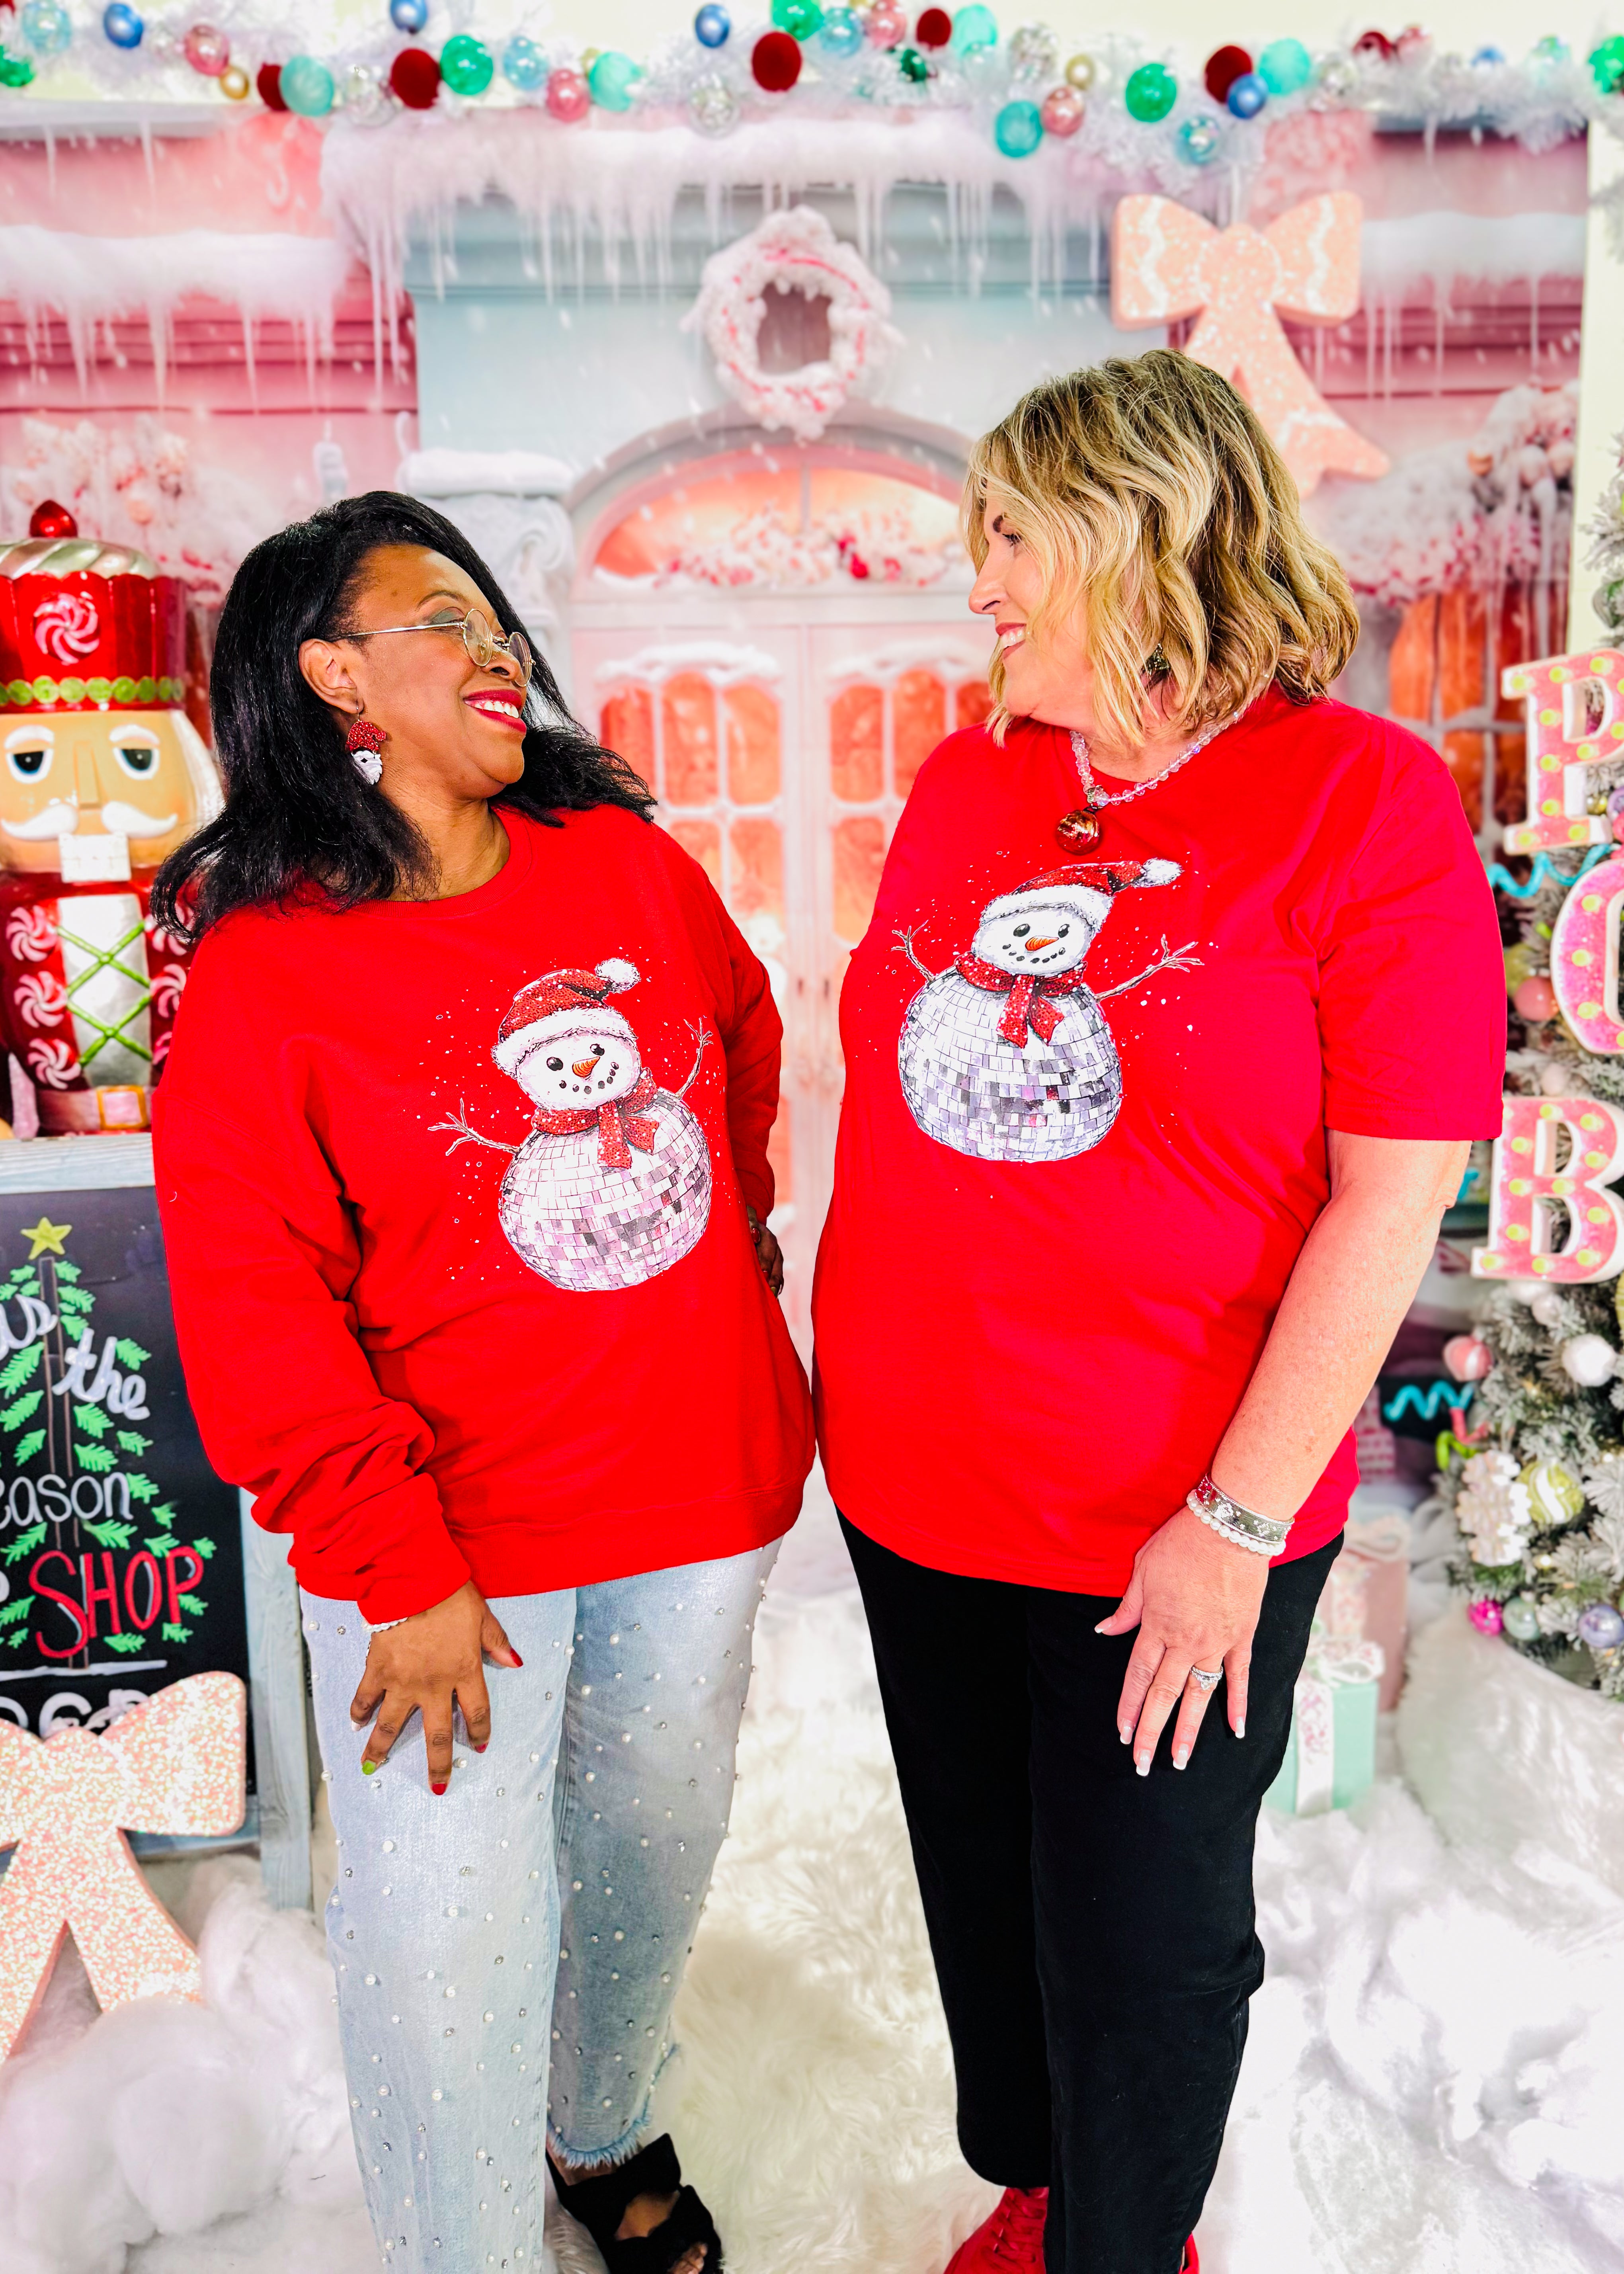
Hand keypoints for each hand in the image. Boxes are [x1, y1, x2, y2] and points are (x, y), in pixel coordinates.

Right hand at [350, 1581, 520, 1793]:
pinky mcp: (377, 1670)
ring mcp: (402, 1681)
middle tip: (437, 1788)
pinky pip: (365, 1697)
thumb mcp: (483, 1616)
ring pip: (391, 1725)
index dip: (479, 1732)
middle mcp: (434, 1685)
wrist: (412, 1579)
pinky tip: (355, 1723)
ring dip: (381, 1749)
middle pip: (437, 1734)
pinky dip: (359, 1711)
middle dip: (438, 1765)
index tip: (480, 1747)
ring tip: (372, 1768)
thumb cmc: (451, 1593)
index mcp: (464, 1672)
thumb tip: (516, 1661)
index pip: (477, 1712)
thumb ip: (497, 1642)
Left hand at [745, 1205, 784, 1295]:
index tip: (763, 1273)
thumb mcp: (747, 1219)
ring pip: (778, 1273)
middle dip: (773, 1278)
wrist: (751, 1224)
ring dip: (775, 1285)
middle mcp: (775, 1249)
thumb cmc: (744, 1223)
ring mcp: (777, 1258)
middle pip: (776, 1266)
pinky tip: (773, 1299)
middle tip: (770, 1290)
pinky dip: (776, 1288)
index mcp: (768, 1237)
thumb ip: (751, 1224)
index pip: (768, 1252)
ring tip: (772, 1298)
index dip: (765, 1263)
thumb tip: (754, 1233)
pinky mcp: (775, 1266)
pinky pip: (778, 1278)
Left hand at [1095, 1504, 1267, 1774]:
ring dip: (1188, 1730)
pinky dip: (1238, 1705)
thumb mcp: (1142, 1570)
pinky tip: (1235, 1731)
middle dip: (1152, 1732)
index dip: (1129, 1708)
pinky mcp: (1242, 1637)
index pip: (1138, 1676)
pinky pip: (1239, 1677)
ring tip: (1179, 1762)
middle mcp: (1185, 1641)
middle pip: (1164, 1694)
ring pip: (1198, 1695)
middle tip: (1142, 1765)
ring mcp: (1216, 1642)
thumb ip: (1126, 1608)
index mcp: (1156, 1625)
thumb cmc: (1182, 1543)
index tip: (1123, 1735)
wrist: (1229, 1528)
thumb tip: (1104, 1631)